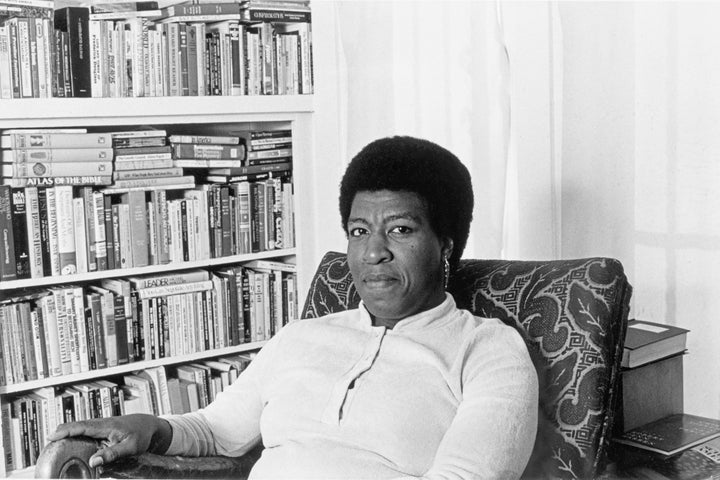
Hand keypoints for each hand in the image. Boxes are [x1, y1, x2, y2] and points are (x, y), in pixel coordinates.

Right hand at [47, 414, 171, 467]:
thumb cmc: (141, 435)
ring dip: (67, 433)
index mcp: (106, 426)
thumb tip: (93, 462)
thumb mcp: (130, 447)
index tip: (52, 436)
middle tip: (47, 442)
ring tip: (52, 443)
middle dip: (62, 432)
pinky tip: (69, 442)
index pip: (82, 427)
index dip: (66, 431)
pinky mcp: (102, 430)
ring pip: (80, 428)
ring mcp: (101, 426)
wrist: (150, 425)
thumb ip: (112, 454)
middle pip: (77, 426)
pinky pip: (85, 430)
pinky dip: (75, 434)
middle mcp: (101, 424)